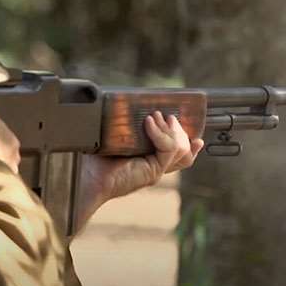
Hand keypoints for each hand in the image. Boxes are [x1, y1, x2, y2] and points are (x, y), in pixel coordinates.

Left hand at [75, 111, 203, 230]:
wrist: (87, 177)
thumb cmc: (94, 159)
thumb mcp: (115, 139)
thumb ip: (127, 129)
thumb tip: (131, 108)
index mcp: (148, 163)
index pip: (179, 157)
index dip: (190, 146)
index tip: (197, 138)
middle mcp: (155, 168)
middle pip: (184, 152)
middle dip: (179, 130)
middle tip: (166, 116)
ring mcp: (155, 171)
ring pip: (181, 149)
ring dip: (171, 129)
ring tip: (154, 117)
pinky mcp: (152, 171)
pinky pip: (168, 149)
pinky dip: (160, 134)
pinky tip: (148, 123)